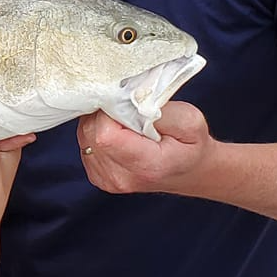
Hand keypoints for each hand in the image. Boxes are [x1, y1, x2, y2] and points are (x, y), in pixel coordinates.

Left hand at [77, 101, 212, 195]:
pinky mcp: (97, 175)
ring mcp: (106, 178)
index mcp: (145, 166)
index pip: (106, 134)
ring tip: (126, 121)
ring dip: (101, 121)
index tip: (128, 102)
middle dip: (106, 113)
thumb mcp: (190, 120)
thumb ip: (160, 109)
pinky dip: (97, 131)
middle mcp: (121, 176)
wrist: (190, 170)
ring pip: (85, 135)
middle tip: (129, 109)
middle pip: (91, 132)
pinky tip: (118, 131)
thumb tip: (131, 98)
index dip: (112, 111)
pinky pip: (85, 142)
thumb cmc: (191, 145)